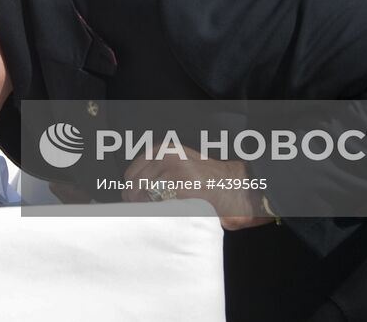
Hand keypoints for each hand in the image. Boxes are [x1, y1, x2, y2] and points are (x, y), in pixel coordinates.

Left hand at [121, 144, 275, 230]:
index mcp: (162, 149)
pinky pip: (158, 207)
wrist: (238, 189)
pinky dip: (161, 216)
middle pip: (133, 189)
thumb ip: (155, 174)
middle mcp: (165, 155)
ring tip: (166, 216)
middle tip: (152, 215)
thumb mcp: (179, 167)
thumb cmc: (208, 184)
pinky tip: (174, 217)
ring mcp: (173, 170)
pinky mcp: (181, 186)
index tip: (139, 206)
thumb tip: (128, 194)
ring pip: (143, 199)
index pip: (129, 175)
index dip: (132, 194)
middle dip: (139, 205)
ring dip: (149, 212)